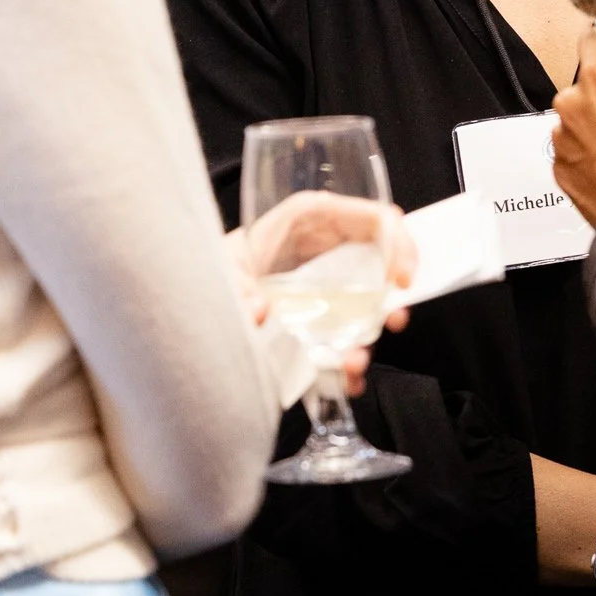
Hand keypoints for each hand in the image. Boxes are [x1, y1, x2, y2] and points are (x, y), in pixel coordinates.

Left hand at [223, 190, 416, 390]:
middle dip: (394, 294)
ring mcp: (325, 280)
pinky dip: (351, 355)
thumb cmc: (211, 265)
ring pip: (368, 302)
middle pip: (381, 259)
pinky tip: (343, 378)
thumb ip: (238, 291)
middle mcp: (324, 247)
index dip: (398, 243)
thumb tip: (259, 311)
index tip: (401, 281)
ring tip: (353, 363)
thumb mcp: (222, 271)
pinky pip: (348, 330)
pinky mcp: (319, 311)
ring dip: (371, 334)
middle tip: (395, 320)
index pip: (372, 217)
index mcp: (309, 219)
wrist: (194, 295)